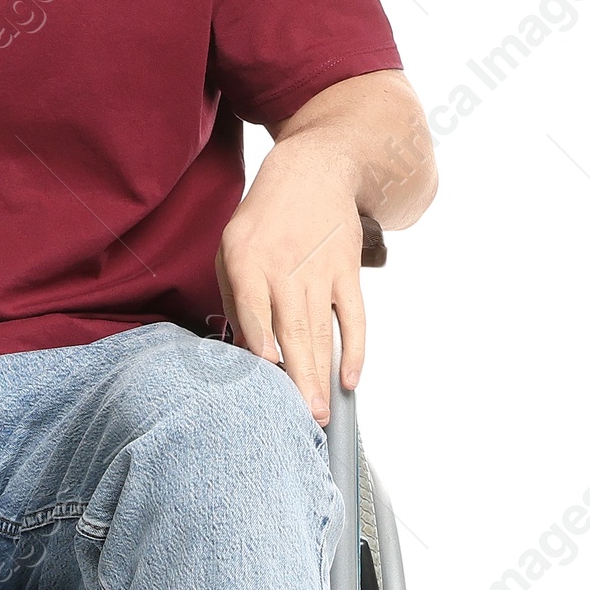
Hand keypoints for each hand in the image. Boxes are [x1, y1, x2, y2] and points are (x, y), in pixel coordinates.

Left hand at [218, 137, 364, 425]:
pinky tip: (351, 379)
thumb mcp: (232, 248)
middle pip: (293, 328)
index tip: (265, 365)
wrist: (314, 171)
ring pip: (322, 331)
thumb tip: (245, 352)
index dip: (260, 334)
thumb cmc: (264, 218)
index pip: (254, 303)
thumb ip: (236, 299)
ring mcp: (321, 271)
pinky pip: (354, 318)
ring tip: (321, 413)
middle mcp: (285, 267)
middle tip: (303, 418)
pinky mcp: (347, 273)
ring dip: (322, 375)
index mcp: (248, 260)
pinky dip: (356, 350)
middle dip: (298, 376)